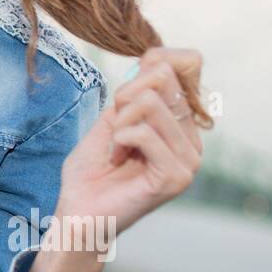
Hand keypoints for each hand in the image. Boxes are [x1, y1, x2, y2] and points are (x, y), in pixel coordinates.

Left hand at [56, 47, 206, 238]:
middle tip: (114, 127)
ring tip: (116, 147)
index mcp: (182, 124)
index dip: (151, 62)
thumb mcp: (111, 119)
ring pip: (150, 103)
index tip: (125, 93)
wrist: (78, 213)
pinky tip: (117, 159)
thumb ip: (135, 91)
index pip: (188, 63)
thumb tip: (155, 58)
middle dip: (124, 95)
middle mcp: (193, 140)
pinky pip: (143, 132)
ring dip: (118, 121)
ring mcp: (189, 160)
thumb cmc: (91, 170)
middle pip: (163, 77)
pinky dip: (119, 139)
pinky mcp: (175, 177)